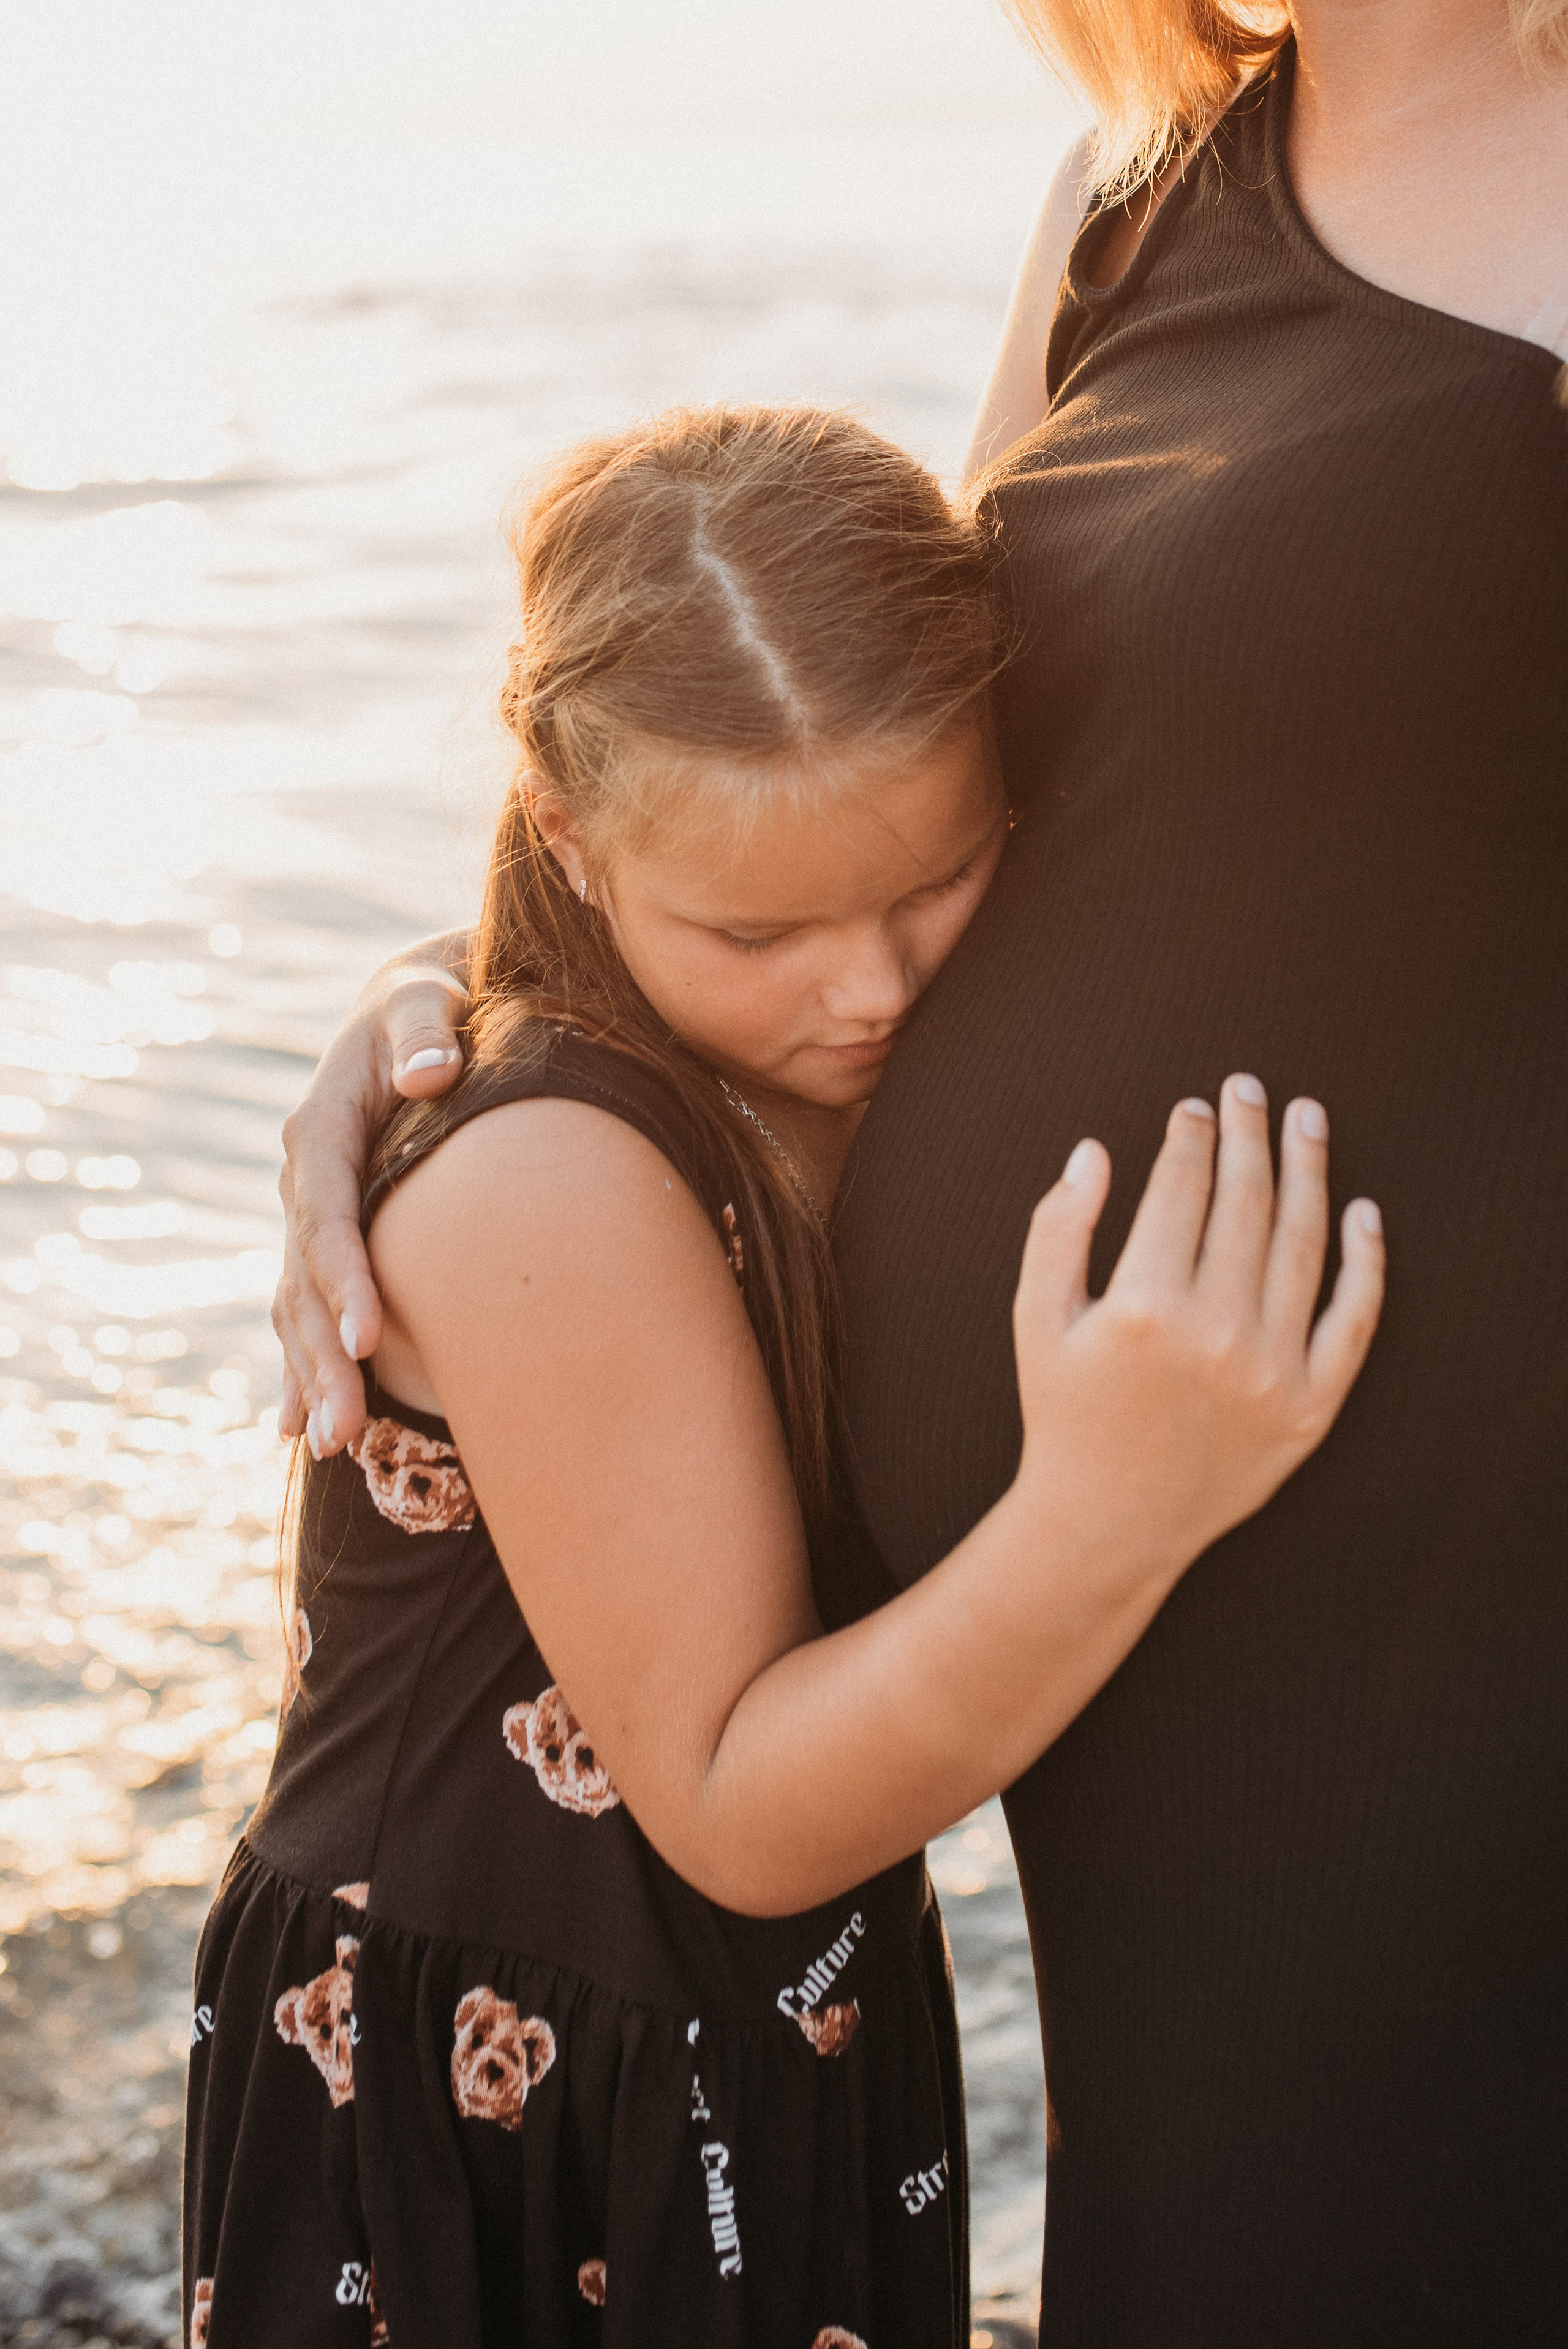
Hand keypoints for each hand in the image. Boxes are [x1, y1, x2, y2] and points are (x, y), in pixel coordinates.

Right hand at [273, 942, 468, 1450]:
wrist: (416, 1010)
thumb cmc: (433, 1006)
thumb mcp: (427, 1000)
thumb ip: (427, 1029)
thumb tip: (429, 1072)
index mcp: (322, 1130)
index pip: (327, 1215)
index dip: (343, 1277)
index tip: (368, 1338)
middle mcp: (304, 1181)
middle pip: (304, 1282)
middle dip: (322, 1359)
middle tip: (344, 1434)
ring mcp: (310, 1215)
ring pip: (300, 1309)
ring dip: (311, 1378)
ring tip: (329, 1448)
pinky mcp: (328, 1239)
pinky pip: (306, 1311)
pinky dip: (302, 1366)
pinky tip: (300, 1427)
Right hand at [1012, 1076, 1384, 1586]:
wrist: (1108, 1522)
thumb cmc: (1064, 1413)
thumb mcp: (1034, 1319)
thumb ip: (1057, 1228)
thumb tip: (1094, 1150)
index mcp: (1144, 1306)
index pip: (1181, 1188)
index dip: (1191, 1136)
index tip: (1195, 1107)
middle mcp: (1216, 1333)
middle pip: (1246, 1201)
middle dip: (1248, 1133)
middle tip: (1251, 1089)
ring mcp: (1271, 1371)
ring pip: (1304, 1243)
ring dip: (1309, 1171)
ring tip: (1307, 1121)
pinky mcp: (1311, 1406)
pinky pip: (1353, 1318)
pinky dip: (1366, 1260)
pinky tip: (1363, 1212)